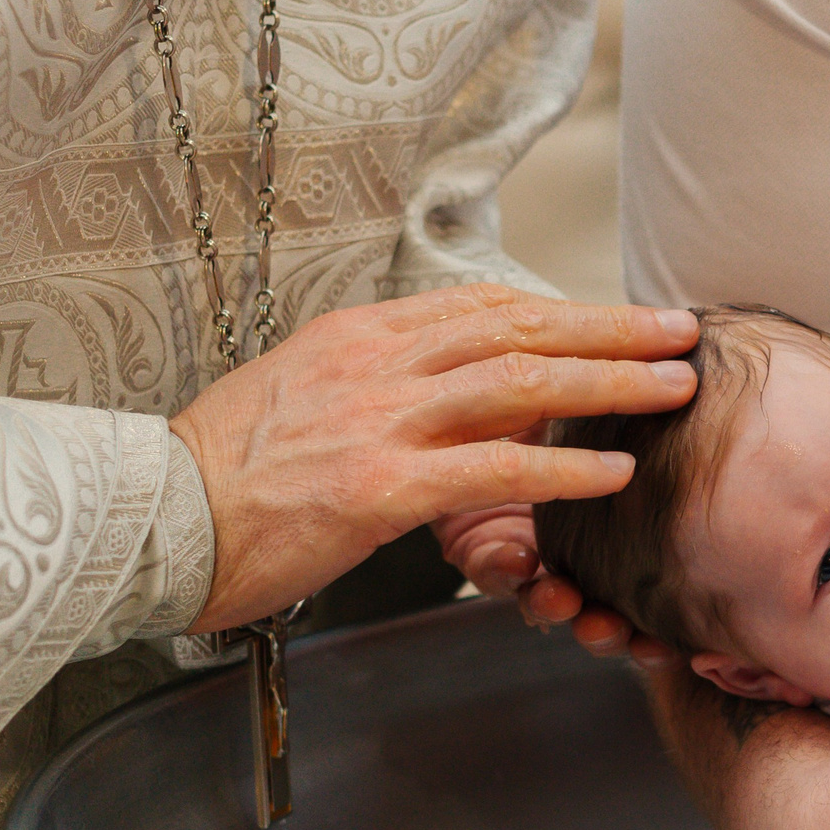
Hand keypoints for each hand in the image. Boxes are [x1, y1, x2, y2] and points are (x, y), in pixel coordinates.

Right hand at [171, 287, 698, 632]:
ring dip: (609, 386)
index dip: (566, 311)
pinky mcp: (376, 489)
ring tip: (674, 389)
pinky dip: (562, 470)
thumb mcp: (304, 397)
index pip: (486, 309)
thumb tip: (444, 382)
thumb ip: (377, 383)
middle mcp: (376, 364)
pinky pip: (490, 472)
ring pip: (520, 387)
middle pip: (520, 331)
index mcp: (360, 338)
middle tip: (681, 332)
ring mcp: (377, 423)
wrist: (148, 519)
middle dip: (611, 330)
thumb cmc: (226, 474)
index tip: (624, 317)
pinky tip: (615, 474)